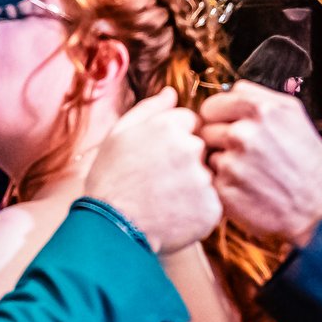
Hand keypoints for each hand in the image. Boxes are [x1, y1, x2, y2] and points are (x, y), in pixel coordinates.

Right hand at [83, 89, 221, 254]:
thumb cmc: (109, 181)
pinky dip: (197, 211)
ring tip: (164, 201)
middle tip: (159, 182)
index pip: (189, 122)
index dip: (174, 139)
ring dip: (192, 186)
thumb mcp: (118, 135)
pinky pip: (211, 204)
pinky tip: (174, 216)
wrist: (110, 230)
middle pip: (200, 148)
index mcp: (169, 126)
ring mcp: (204, 179)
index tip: (158, 157)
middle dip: (186, 161)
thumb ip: (149, 109)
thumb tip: (171, 92)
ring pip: (206, 177)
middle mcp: (191, 148)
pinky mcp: (212, 208)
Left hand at [198, 82, 321, 246]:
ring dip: (221, 162)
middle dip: (219, 139)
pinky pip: (210, 179)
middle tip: (243, 152)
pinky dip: (224, 184)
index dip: (220, 117)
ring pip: (208, 154)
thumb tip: (230, 90)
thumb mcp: (293, 115)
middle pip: (206, 128)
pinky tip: (246, 188)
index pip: (213, 104)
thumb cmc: (306, 160)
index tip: (231, 127)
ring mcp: (232, 163)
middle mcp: (243, 133)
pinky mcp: (224, 189)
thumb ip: (258, 96)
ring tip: (249, 171)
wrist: (318, 207)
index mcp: (260, 110)